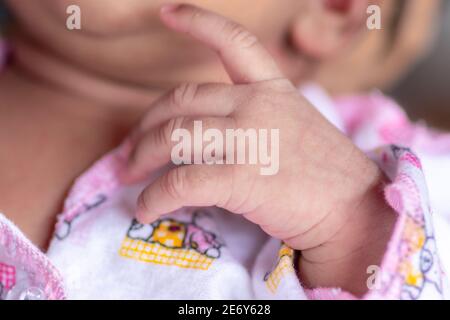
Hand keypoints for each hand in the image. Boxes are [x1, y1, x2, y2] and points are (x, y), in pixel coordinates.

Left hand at [122, 4, 394, 294]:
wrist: (356, 210)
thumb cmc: (328, 174)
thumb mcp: (295, 128)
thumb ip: (257, 120)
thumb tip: (209, 135)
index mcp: (274, 89)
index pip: (234, 42)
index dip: (198, 22)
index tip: (168, 13)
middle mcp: (258, 105)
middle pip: (180, 101)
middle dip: (145, 125)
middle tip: (130, 149)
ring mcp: (249, 139)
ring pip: (173, 137)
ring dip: (141, 157)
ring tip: (130, 175)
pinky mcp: (241, 178)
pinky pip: (180, 183)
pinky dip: (154, 197)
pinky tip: (146, 209)